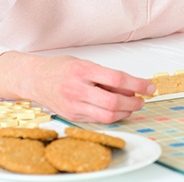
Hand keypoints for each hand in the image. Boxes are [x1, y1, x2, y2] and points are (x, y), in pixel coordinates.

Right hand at [0, 52, 154, 123]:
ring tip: (132, 105)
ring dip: (126, 112)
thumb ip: (106, 76)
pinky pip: (98, 120)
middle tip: (142, 99)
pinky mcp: (71, 116)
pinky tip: (118, 111)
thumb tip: (131, 87)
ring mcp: (73, 104)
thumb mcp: (85, 63)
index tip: (149, 87)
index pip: (117, 78)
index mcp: (82, 69)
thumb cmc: (60, 68)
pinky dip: (112, 117)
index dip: (137, 84)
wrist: (34, 79)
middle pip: (113, 101)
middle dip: (134, 103)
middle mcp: (77, 88)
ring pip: (107, 115)